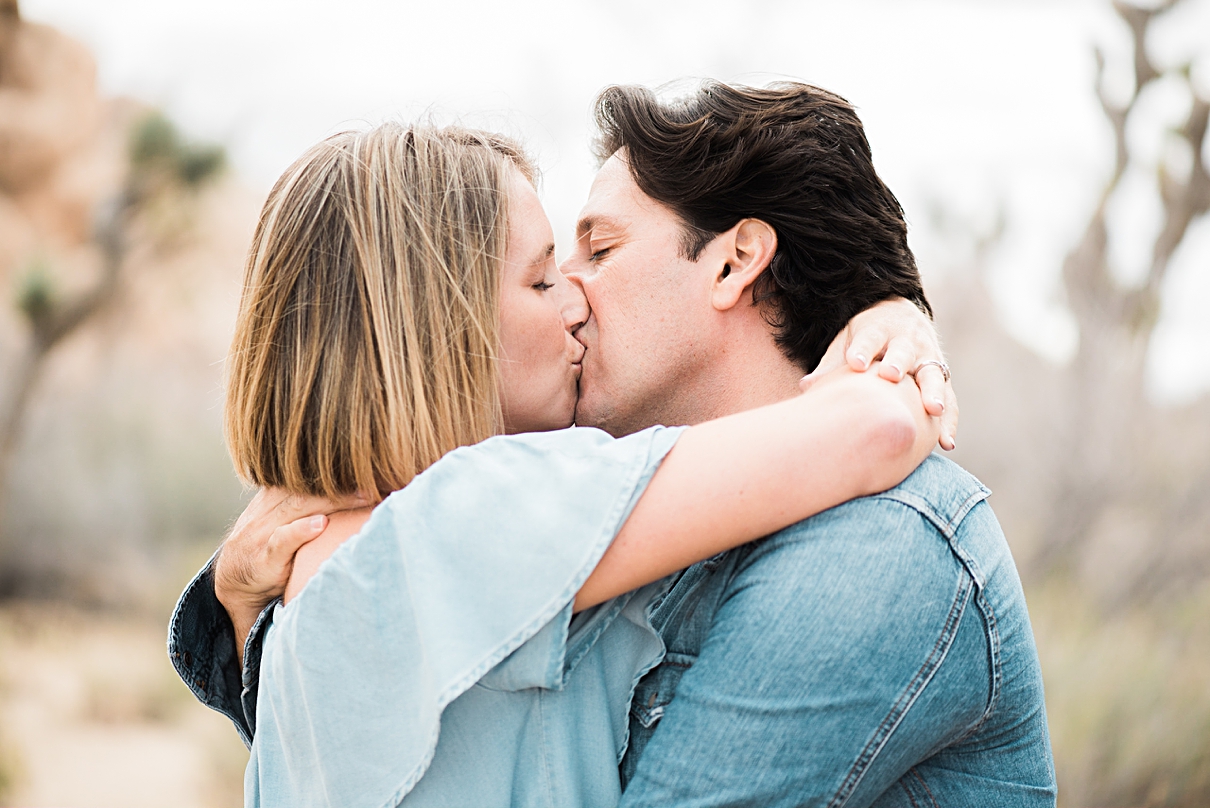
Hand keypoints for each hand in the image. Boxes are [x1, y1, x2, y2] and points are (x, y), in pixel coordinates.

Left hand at [215, 487, 365, 663]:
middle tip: (367, 494)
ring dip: (338, 487)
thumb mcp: (256, 628)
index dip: (293, 534)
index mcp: (254, 567)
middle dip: (330, 500)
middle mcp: (256, 535)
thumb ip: (262, 645)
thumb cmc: (255, 609)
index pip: (274, 545)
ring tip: (373, 483)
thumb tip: (267, 694)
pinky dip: (330, 480)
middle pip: (294, 509)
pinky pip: (301, 483)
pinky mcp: (274, 496)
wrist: (232, 573)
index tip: (319, 524)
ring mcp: (263, 512)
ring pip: (300, 492)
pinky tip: (360, 471)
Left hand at [801, 298, 957, 449]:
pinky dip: (949, 420)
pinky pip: (950, 399)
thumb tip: (807, 386)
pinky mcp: (941, 378)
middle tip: (892, 376)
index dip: (862, 350)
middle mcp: (907, 341)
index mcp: (879, 329)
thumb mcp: (847, 338)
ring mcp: (927, 358)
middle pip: (904, 352)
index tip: (854, 363)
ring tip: (932, 410)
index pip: (869, 339)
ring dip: (933, 392)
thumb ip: (831, 363)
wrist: (901, 316)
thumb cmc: (866, 336)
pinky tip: (945, 442)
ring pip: (933, 375)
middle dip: (899, 363)